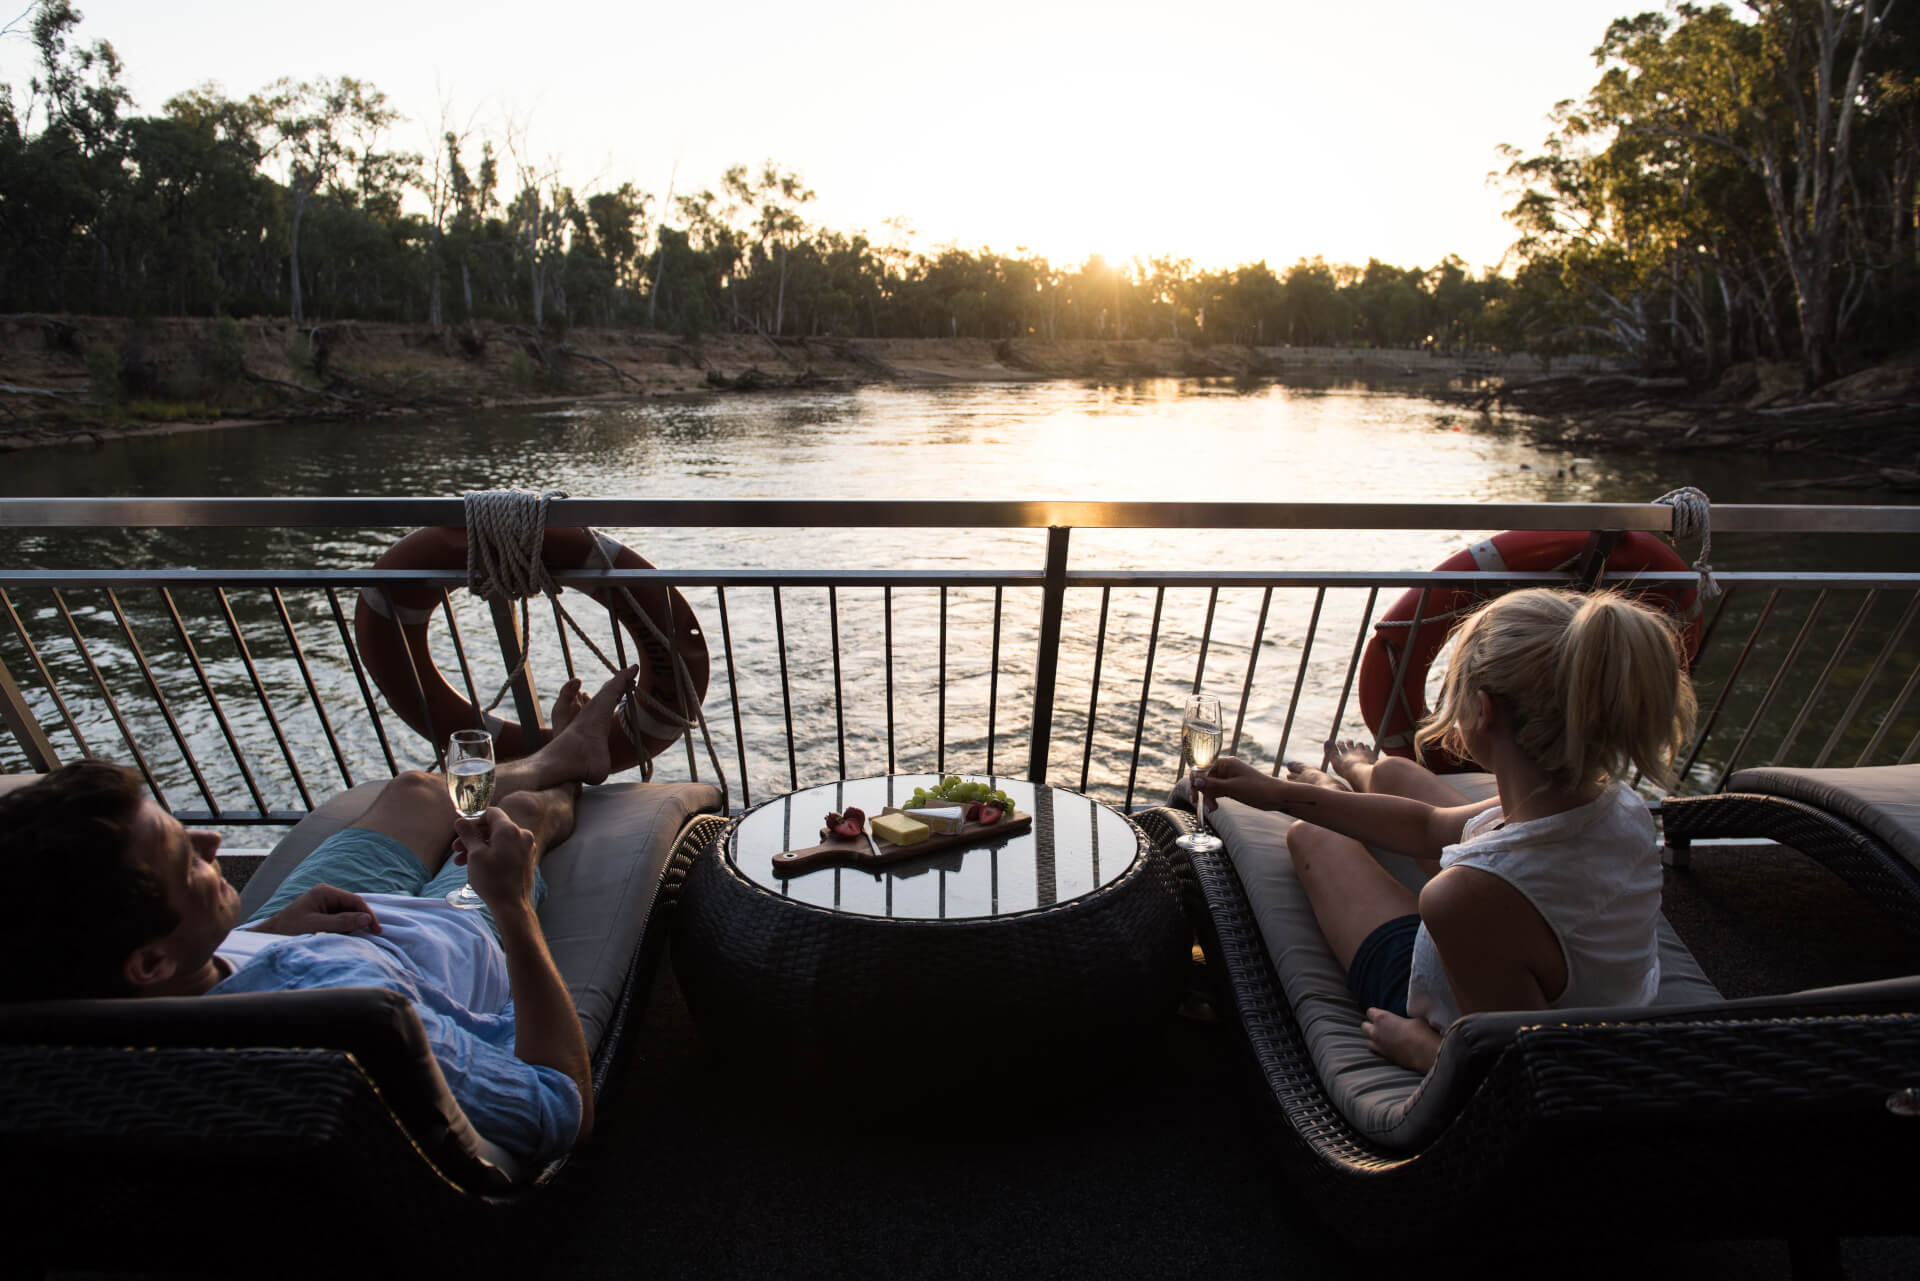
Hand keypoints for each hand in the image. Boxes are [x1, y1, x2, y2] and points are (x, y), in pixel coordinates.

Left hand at [251, 883, 379, 936]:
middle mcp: (326, 895)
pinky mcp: (322, 914)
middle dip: (359, 921)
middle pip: (353, 907)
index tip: (376, 930)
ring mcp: (324, 904)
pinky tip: (342, 937)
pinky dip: (344, 929)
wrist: (269, 937)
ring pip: (348, 914)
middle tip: (367, 936)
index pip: (355, 900)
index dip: (368, 914)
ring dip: (351, 926)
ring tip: (350, 938)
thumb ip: (342, 922)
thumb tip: (366, 919)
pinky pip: (340, 920)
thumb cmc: (288, 929)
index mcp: (325, 892)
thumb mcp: (316, 926)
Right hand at [452, 807, 537, 909]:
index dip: (474, 821)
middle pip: (493, 828)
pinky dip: (491, 854)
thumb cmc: (492, 879)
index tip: (461, 833)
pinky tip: (476, 866)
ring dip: (479, 847)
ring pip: (498, 841)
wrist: (511, 905)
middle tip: (456, 849)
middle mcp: (522, 835)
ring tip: (461, 862)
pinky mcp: (526, 859)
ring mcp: (526, 848)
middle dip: (473, 837)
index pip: (491, 813)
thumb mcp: (475, 854)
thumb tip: (460, 821)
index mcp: (510, 829)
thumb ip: (468, 834)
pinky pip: (506, 850)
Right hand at [1194, 756, 1280, 812]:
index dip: (1195, 779)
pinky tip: (1215, 807)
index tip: (1193, 793)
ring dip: (1208, 797)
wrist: (1276, 797)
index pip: (1203, 767)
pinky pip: (1217, 791)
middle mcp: (1226, 768)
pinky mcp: (1232, 787)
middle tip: (1198, 803)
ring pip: (1210, 786)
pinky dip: (1214, 798)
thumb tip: (1195, 781)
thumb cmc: (1258, 789)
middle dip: (1202, 791)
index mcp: (1226, 763)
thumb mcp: (1233, 788)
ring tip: (1212, 809)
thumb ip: (1213, 785)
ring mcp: (1229, 778)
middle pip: (1205, 778)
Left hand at [1362, 1006, 1442, 1073]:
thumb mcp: (1414, 1019)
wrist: (1424, 1053)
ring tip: (1382, 1039)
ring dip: (1372, 1039)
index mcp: (1382, 1018)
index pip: (1370, 1011)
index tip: (1382, 1015)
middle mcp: (1376, 1031)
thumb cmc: (1421, 1032)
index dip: (1375, 1013)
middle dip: (1370, 1025)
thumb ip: (1404, 1019)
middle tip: (1381, 1027)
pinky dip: (1378, 1049)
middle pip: (1364, 1026)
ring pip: (1366, 1040)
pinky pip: (1374, 1051)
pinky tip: (1386, 1048)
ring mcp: (1378, 1045)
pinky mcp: (1383, 1056)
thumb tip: (1406, 1022)